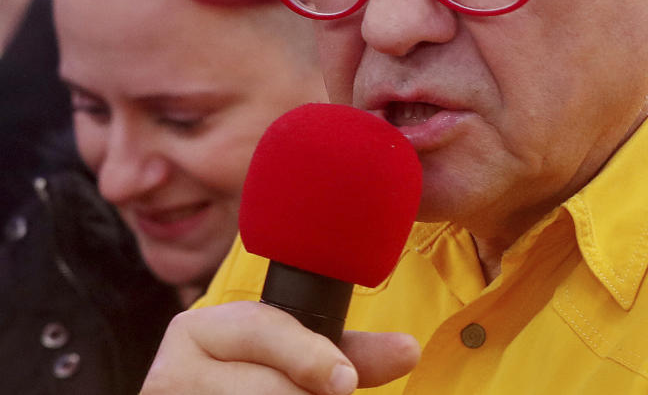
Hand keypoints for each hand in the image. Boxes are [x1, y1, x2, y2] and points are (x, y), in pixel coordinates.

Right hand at [140, 301, 420, 393]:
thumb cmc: (254, 382)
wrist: (207, 394)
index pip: (260, 331)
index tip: (346, 382)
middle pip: (260, 386)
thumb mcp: (292, 360)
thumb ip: (345, 354)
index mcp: (196, 330)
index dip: (308, 356)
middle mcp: (169, 371)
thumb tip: (409, 349)